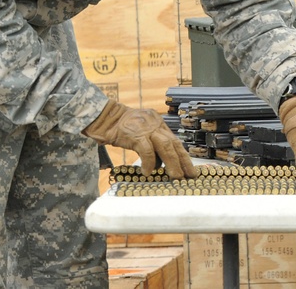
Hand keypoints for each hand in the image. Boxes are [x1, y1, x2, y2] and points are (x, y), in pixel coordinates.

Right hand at [83, 100, 197, 178]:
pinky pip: (147, 150)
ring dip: (172, 163)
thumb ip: (152, 144)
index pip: (175, 140)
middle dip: (183, 161)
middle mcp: (155, 124)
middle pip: (174, 143)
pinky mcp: (136, 134)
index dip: (184, 155)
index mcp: (158, 123)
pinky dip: (149, 162)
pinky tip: (147, 172)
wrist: (104, 118)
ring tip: (175, 177)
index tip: (190, 169)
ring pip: (166, 146)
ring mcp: (146, 128)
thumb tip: (161, 163)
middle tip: (189, 176)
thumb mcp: (141, 131)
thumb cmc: (121, 128)